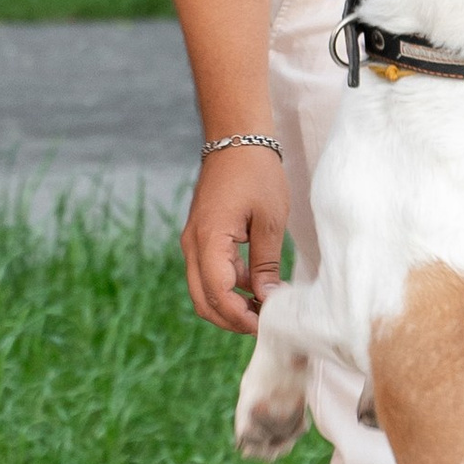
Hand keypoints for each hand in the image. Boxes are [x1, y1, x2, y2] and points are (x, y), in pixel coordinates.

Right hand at [182, 139, 288, 337]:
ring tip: (264, 308)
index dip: (241, 317)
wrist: (236, 138)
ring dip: (230, 305)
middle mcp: (193, 244)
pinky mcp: (200, 238)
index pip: (218, 294)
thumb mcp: (270, 220)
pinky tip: (256, 287)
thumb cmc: (256, 173)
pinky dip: (228, 288)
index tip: (267, 324)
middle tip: (264, 324)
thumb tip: (268, 300)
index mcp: (209, 240)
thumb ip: (266, 264)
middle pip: (204, 300)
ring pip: (203, 290)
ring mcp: (193, 241)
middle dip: (231, 319)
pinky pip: (208, 273)